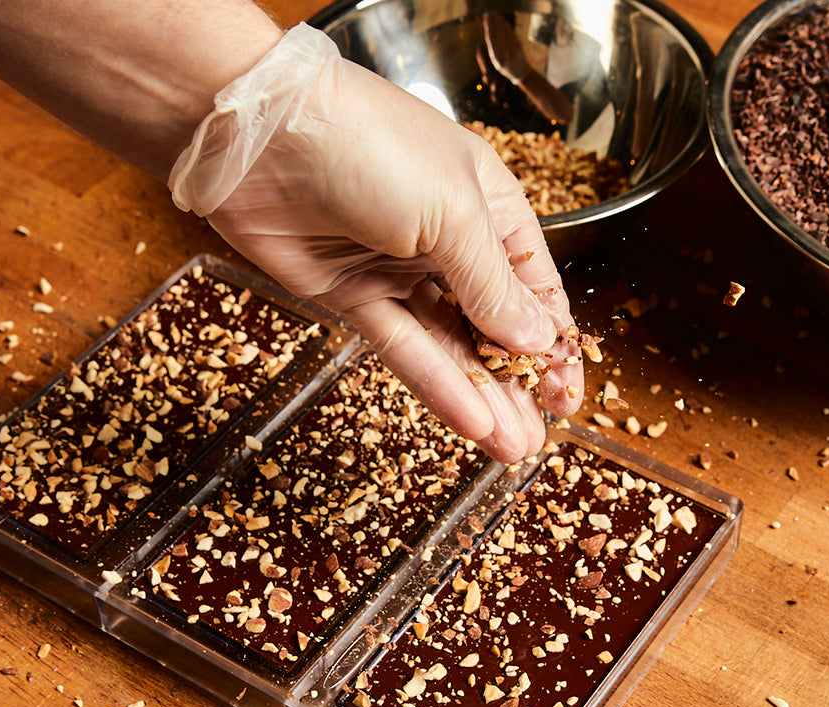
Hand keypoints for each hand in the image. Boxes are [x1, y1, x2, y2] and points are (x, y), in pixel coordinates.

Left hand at [170, 24, 583, 462]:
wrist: (260, 135)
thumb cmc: (371, 148)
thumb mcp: (454, 214)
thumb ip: (494, 286)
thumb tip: (537, 340)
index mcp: (488, 207)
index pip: (534, 286)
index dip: (554, 342)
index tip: (567, 393)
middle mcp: (448, 242)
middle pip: (493, 325)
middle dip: (517, 383)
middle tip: (538, 439)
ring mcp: (400, 273)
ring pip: (450, 346)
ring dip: (482, 396)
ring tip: (513, 448)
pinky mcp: (355, 297)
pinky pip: (404, 348)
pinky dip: (435, 384)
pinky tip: (469, 421)